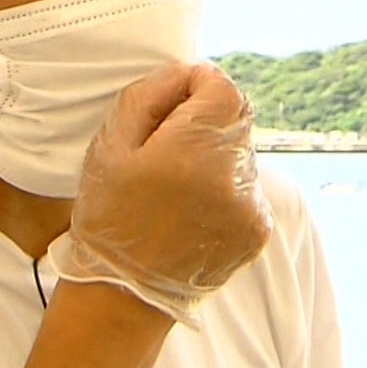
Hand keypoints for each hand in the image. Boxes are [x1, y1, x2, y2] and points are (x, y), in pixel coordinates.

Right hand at [48, 62, 273, 323]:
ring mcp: (250, 207)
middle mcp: (231, 178)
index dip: (195, 86)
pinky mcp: (258, 230)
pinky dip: (225, 187)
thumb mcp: (109, 146)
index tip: (170, 107)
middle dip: (206, 119)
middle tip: (167, 146)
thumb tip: (183, 73)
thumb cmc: (108, 216)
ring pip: (244, 151)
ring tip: (177, 184)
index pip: (223, 86)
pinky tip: (192, 208)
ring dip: (216, 154)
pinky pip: (248, 187)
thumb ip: (148, 95)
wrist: (124, 294)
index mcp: (193, 152)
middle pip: (238, 116)